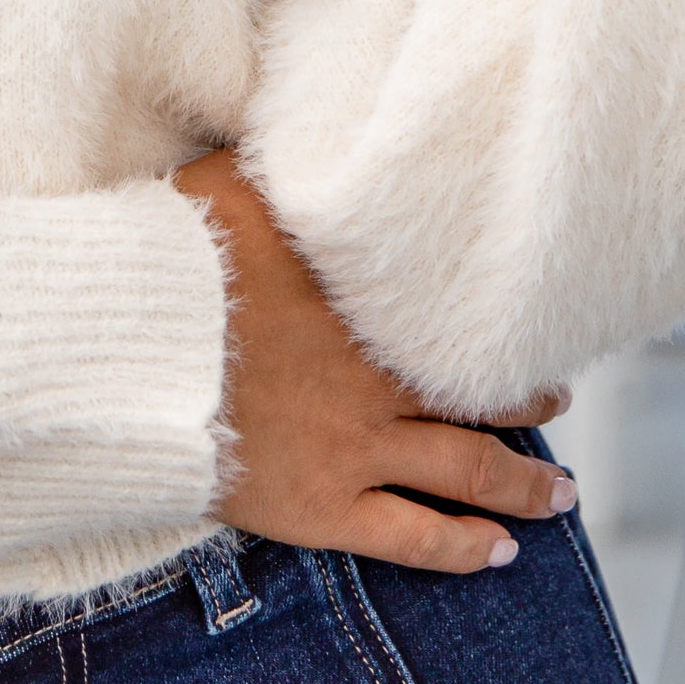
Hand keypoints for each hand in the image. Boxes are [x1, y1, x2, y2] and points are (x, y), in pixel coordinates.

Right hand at [176, 150, 576, 574]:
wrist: (125, 352)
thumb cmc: (169, 264)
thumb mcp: (233, 186)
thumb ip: (285, 171)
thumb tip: (312, 130)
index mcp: (365, 303)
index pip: (453, 316)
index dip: (495, 325)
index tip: (523, 322)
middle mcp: (380, 377)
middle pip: (483, 395)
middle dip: (528, 402)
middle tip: (556, 402)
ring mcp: (356, 446)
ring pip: (470, 471)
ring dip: (524, 484)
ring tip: (559, 495)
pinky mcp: (323, 507)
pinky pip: (413, 538)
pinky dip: (463, 548)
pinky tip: (498, 552)